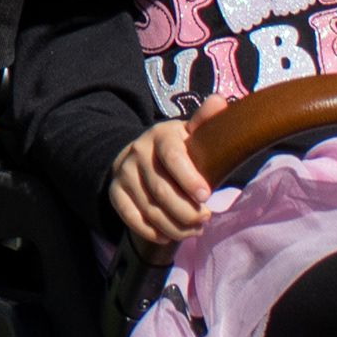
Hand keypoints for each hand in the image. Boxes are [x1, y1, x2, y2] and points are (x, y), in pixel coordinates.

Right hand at [109, 119, 213, 254]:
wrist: (142, 154)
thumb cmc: (179, 148)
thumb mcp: (193, 133)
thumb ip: (206, 122)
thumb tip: (221, 101)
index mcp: (161, 136)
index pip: (173, 157)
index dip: (188, 178)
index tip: (206, 196)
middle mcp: (138, 152)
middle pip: (162, 190)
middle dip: (187, 212)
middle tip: (205, 219)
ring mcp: (124, 173)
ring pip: (149, 208)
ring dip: (175, 226)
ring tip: (193, 230)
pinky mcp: (115, 192)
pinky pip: (129, 217)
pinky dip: (150, 230)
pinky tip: (167, 236)